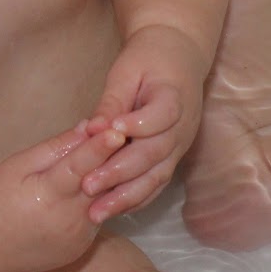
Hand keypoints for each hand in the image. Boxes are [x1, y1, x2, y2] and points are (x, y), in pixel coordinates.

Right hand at [0, 123, 124, 271]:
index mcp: (48, 195)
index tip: (117, 131)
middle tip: (124, 136)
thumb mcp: (17, 166)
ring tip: (108, 161)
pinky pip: (97, 218)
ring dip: (108, 181)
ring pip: (105, 201)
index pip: (80, 166)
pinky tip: (88, 192)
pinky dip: (97, 203)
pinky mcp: (80, 248)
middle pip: (102, 183)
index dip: (99, 148)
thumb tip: (88, 126)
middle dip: (114, 159)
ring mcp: (77, 237)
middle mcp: (68, 220)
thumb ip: (55, 148)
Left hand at [81, 25, 208, 221]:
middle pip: (155, 153)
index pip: (163, 115)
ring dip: (126, 196)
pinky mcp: (172, 157)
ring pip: (157, 176)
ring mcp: (180, 145)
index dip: (138, 125)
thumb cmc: (148, 60)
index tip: (110, 131)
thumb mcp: (127, 71)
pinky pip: (156, 183)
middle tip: (87, 185)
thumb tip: (94, 129)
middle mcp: (183, 126)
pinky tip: (111, 210)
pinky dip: (135, 199)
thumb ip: (112, 101)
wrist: (178, 59)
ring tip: (95, 212)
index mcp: (175, 97)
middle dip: (120, 172)